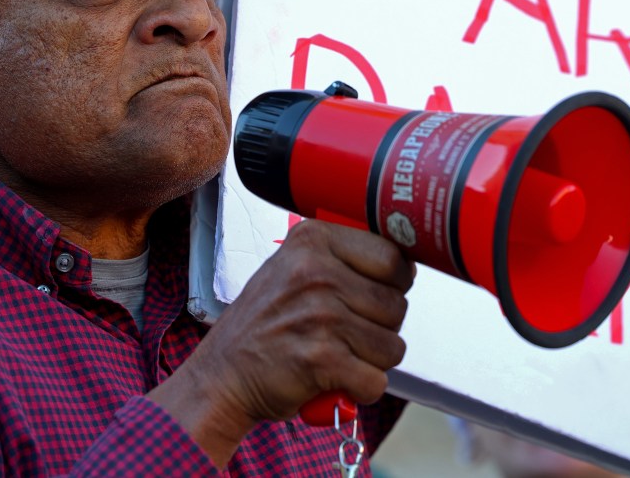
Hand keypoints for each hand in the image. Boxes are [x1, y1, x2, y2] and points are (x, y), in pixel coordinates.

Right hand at [148, 220, 414, 466]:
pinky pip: (376, 380)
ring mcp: (320, 315)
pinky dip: (361, 389)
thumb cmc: (264, 324)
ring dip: (371, 360)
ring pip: (392, 346)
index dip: (394, 283)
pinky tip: (335, 378)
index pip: (393, 256)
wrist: (222, 374)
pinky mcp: (322, 359)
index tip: (374, 295)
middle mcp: (316, 272)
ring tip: (338, 354)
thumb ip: (342, 258)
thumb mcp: (294, 268)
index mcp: (313, 240)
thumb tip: (407, 264)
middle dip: (380, 328)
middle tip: (345, 333)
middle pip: (397, 304)